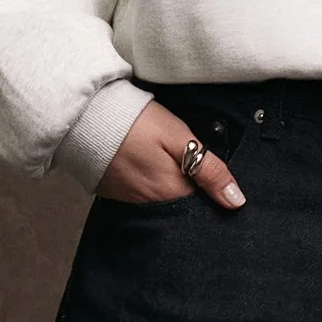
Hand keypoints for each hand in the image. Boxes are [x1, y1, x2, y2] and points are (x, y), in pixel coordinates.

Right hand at [98, 100, 246, 208]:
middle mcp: (150, 206)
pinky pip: (140, 197)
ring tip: (164, 162)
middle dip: (190, 191)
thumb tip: (236, 201)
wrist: (85, 116)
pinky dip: (147, 185)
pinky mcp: (113, 194)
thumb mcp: (180, 138)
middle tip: (186, 163)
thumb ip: (209, 170)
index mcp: (171, 193)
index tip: (209, 173)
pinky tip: (146, 166)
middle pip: (182, 205)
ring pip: (161, 201)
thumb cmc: (135, 122)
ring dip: (168, 187)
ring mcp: (129, 201)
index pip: (203, 205)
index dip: (211, 189)